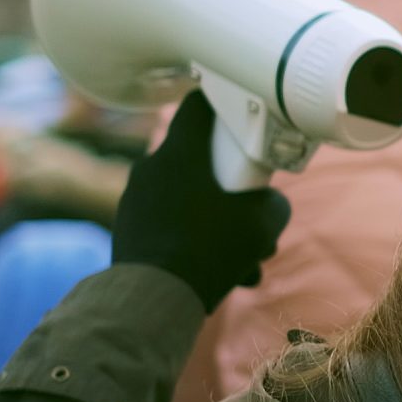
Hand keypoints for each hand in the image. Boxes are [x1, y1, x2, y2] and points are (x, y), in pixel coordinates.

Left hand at [112, 92, 291, 312]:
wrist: (154, 298)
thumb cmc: (210, 250)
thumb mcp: (264, 223)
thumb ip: (273, 203)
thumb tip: (268, 202)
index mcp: (181, 152)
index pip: (199, 103)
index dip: (225, 103)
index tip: (242, 116)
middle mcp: (152, 167)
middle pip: (201, 161)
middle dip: (233, 190)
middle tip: (253, 220)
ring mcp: (136, 197)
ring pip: (190, 199)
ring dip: (219, 225)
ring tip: (245, 265)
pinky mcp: (128, 227)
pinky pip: (171, 223)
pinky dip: (195, 241)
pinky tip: (220, 275)